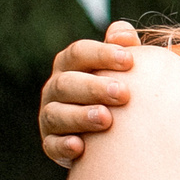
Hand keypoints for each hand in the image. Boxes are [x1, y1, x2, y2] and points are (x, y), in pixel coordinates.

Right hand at [40, 20, 141, 165]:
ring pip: (56, 114)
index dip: (102, 54)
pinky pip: (51, 145)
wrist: (111, 133)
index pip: (79, 53)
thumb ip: (122, 48)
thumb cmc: (118, 91)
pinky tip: (80, 146)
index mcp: (70, 65)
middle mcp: (55, 88)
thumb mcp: (121, 69)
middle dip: (94, 87)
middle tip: (123, 93)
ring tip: (106, 119)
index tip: (129, 60)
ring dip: (80, 116)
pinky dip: (63, 145)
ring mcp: (51, 116)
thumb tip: (122, 32)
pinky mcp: (52, 143)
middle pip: (67, 83)